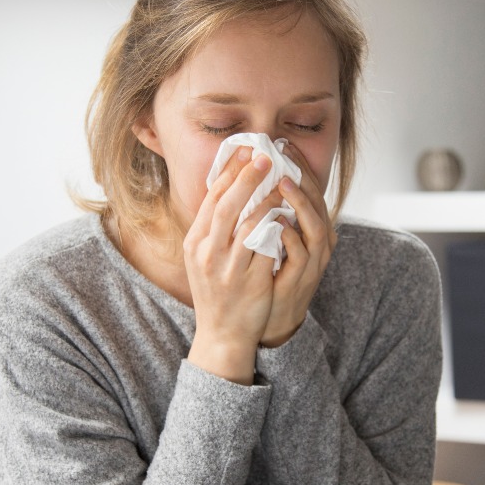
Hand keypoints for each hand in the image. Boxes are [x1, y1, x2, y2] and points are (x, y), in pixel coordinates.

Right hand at [184, 146, 284, 382]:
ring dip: (267, 200)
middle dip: (247, 178)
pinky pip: (267, 248)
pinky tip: (288, 214)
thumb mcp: (204, 258)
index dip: (229, 173)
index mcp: (195, 243)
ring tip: (282, 183)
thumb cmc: (217, 292)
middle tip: (266, 157)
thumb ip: (214, 228)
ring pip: (248, 224)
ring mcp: (228, 269)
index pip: (211, 199)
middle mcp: (207, 253)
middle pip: (227, 206)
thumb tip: (230, 188)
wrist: (222, 334)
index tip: (245, 151)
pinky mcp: (251, 282)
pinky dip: (278, 228)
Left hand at [261, 142, 337, 347]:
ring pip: (316, 228)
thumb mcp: (269, 237)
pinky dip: (290, 237)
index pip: (310, 190)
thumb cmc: (267, 274)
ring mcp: (312, 262)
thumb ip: (266, 210)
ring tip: (282, 184)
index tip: (282, 145)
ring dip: (300, 204)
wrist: (267, 319)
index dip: (299, 166)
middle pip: (318, 203)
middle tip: (284, 156)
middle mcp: (318, 243)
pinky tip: (276, 222)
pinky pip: (301, 256)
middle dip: (303, 178)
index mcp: (310, 229)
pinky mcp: (301, 280)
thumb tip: (249, 177)